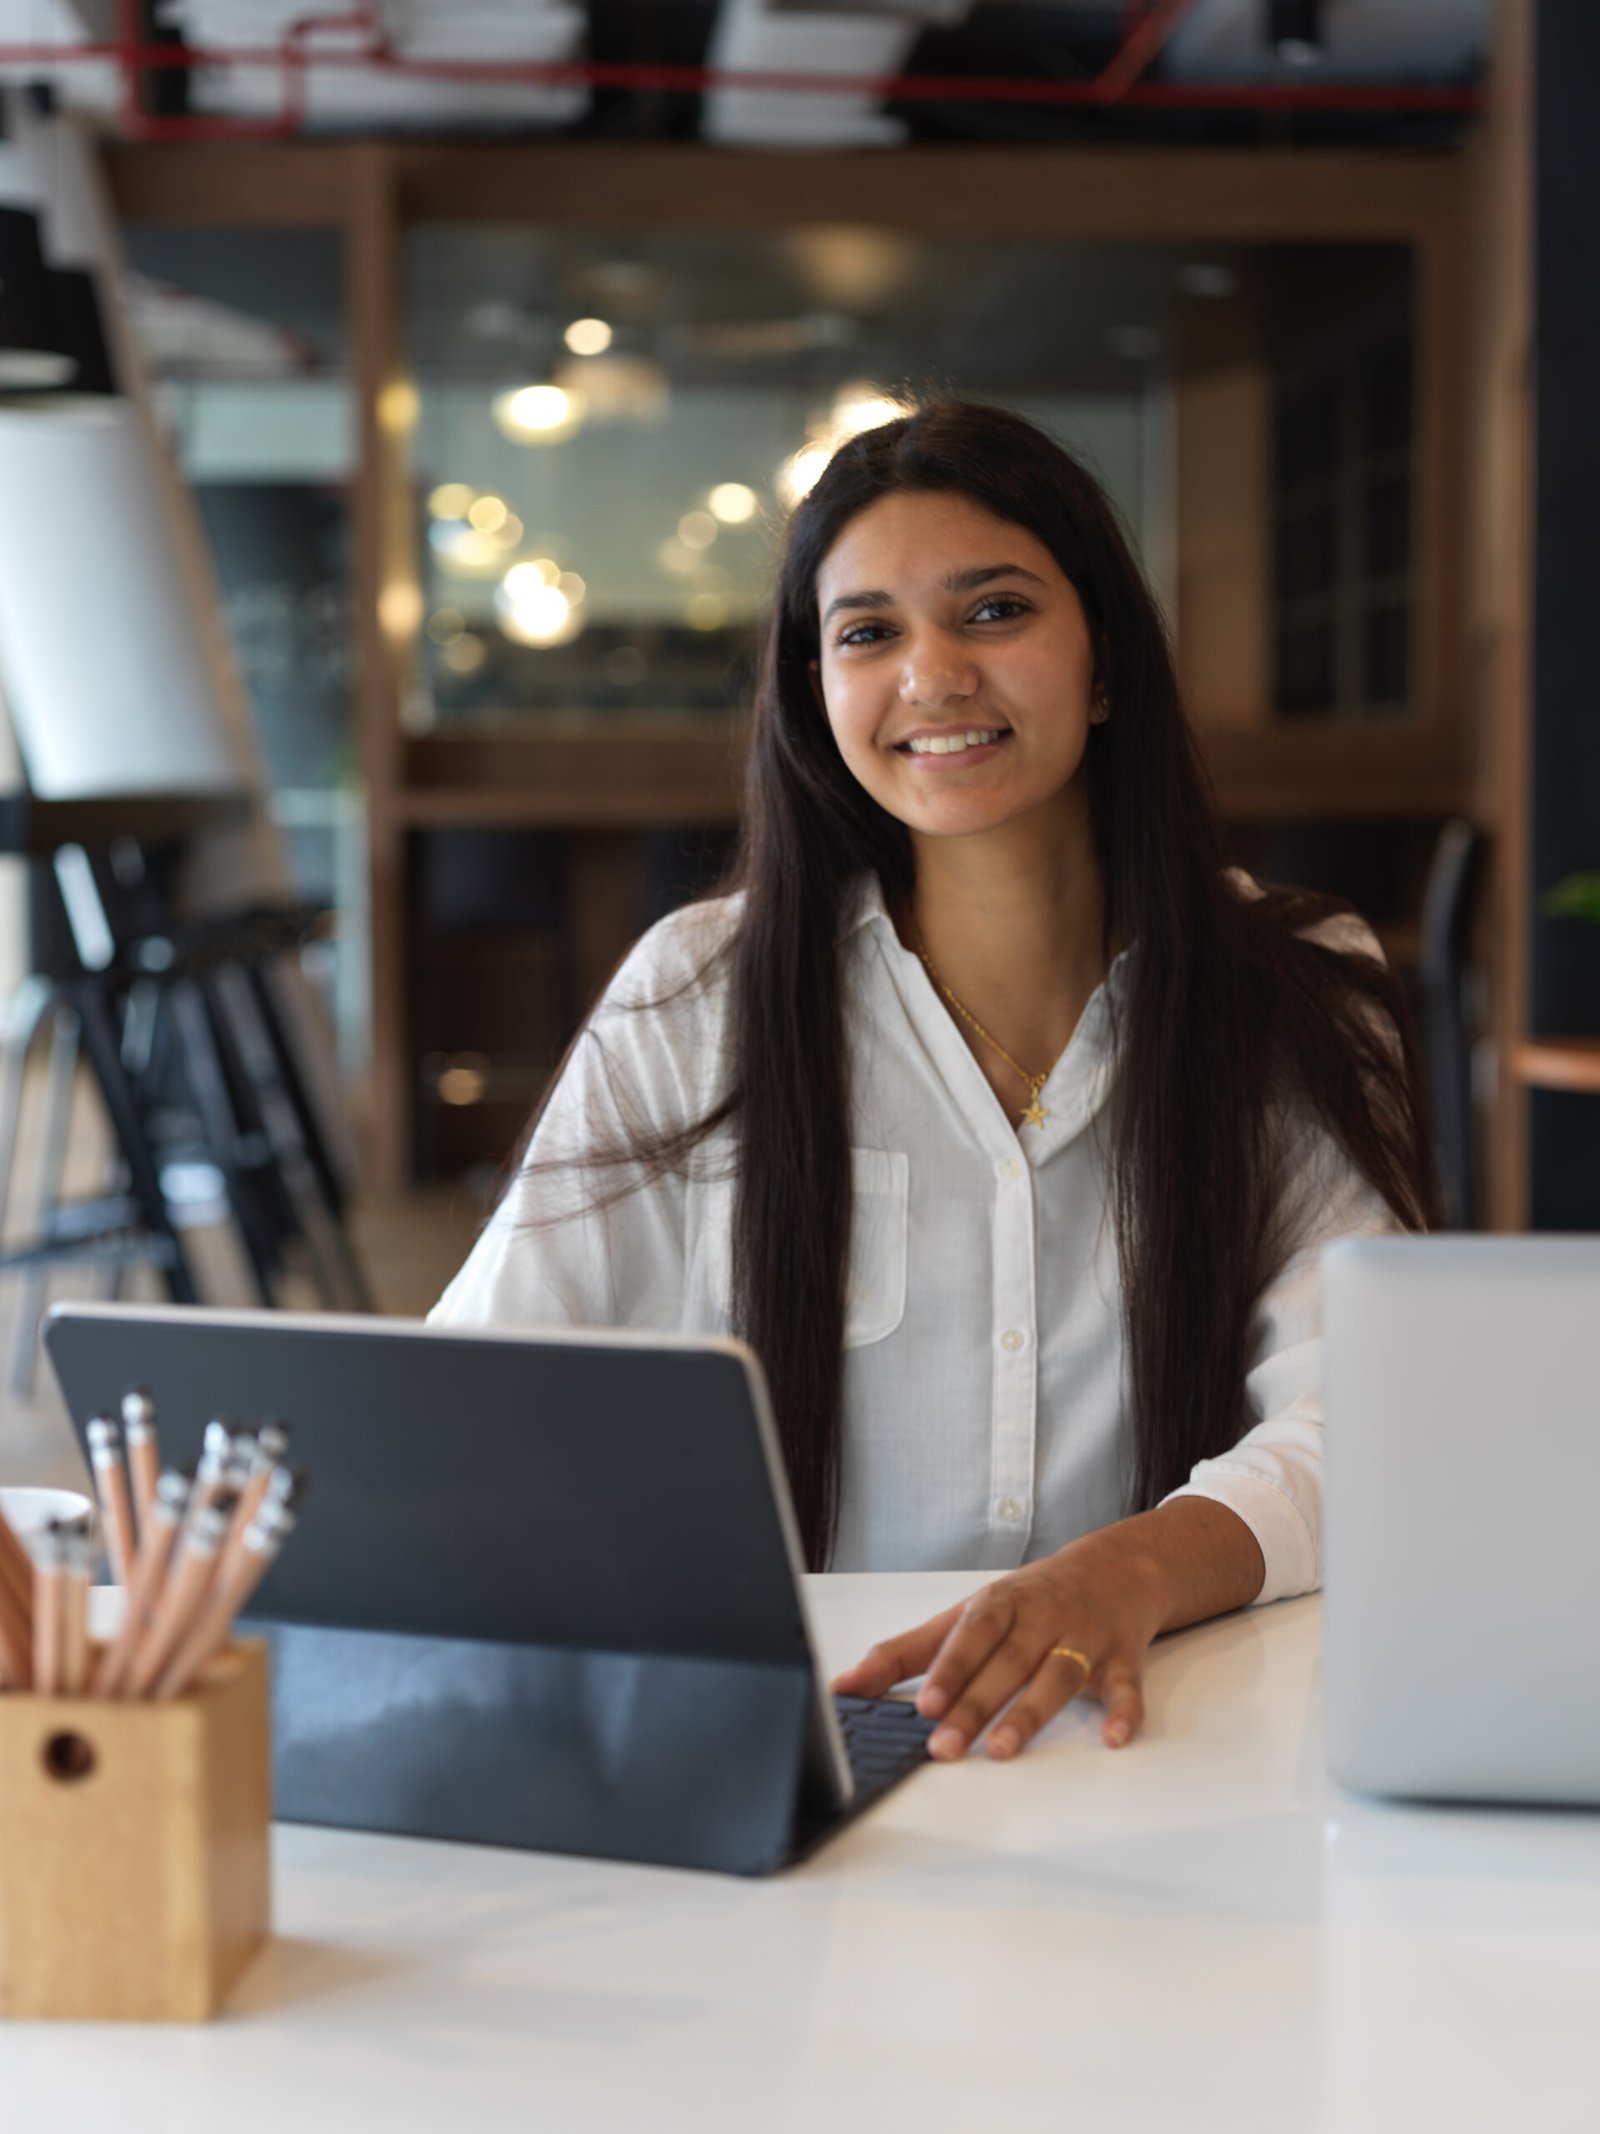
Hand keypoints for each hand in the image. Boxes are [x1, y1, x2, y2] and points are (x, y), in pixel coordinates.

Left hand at [829, 1501, 1263, 1760]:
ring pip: (1058, 1675)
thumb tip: (843, 1685)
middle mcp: (1042, 1618)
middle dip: (976, 1704)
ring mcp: (1084, 1638)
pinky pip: (1127, 1686)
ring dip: (1031, 1712)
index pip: (971, 1634)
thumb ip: (906, 1652)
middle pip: (1008, 1662)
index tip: (924, 1704)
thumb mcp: (966, 1615)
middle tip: (945, 1745)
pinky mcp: (1122, 1659)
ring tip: (1001, 1749)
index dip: (948, 1668)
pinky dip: (1124, 1711)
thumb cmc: (1029, 1599)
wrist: (1115, 1569)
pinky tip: (1114, 1738)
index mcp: (1001, 1603)